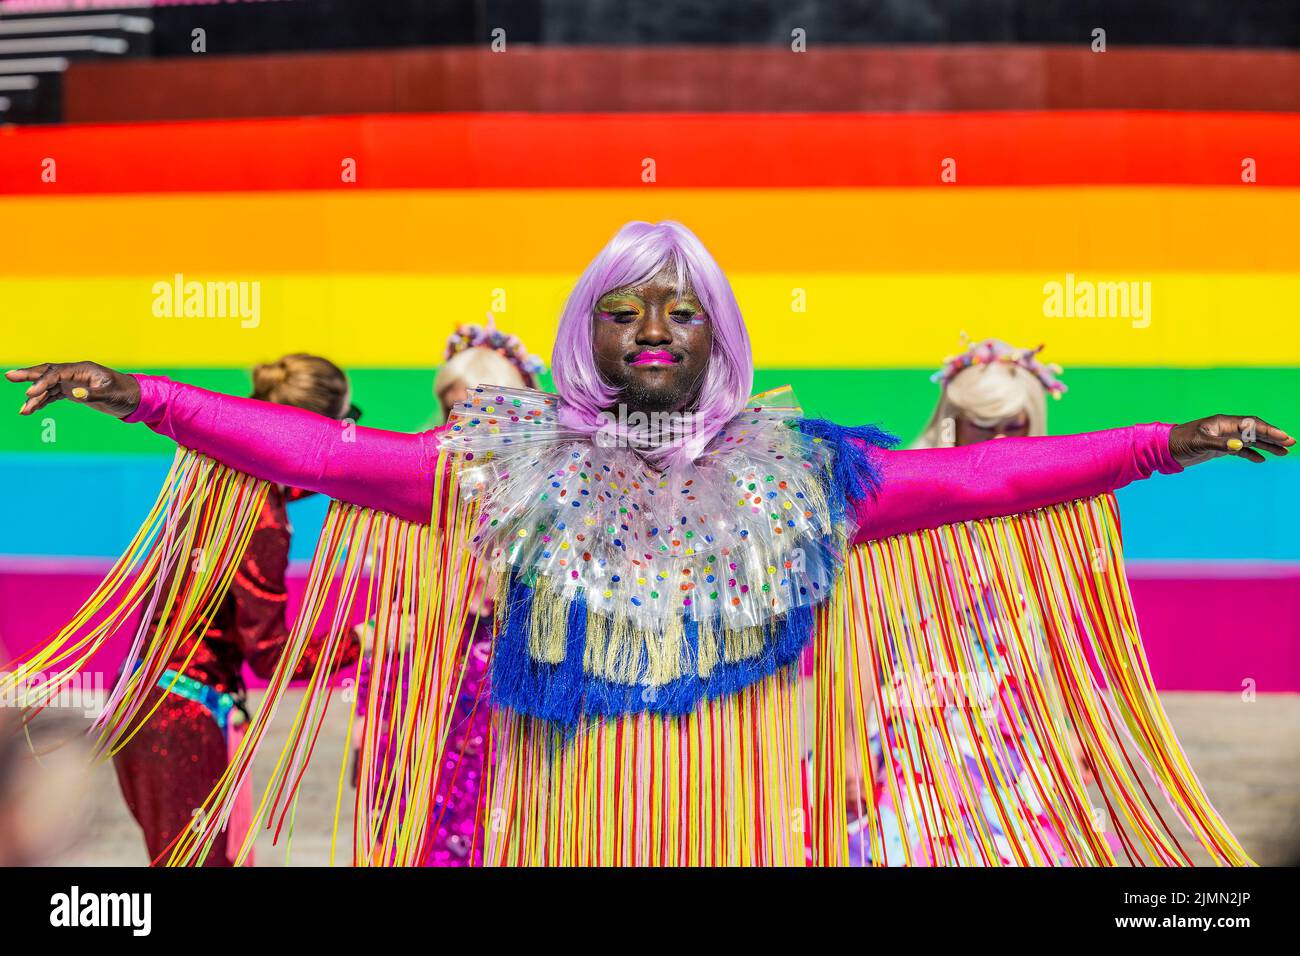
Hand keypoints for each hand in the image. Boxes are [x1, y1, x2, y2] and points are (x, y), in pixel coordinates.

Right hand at [7, 362, 140, 419]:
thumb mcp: (111, 396)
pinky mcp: (73, 392)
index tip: (31, 393)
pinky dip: (42, 402)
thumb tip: (73, 393)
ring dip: (35, 398)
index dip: (43, 382)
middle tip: (9, 376)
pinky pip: (53, 396)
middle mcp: (75, 373)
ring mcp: (73, 382)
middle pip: (48, 372)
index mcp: (84, 369)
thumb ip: (92, 394)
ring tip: (23, 411)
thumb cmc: (125, 394)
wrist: (135, 399)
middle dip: (28, 376)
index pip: (57, 373)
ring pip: (48, 387)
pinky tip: (31, 410)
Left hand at [1168, 414, 1292, 466]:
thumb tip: (1240, 446)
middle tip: (1291, 443)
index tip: (1284, 438)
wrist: (1164, 448)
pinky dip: (1250, 454)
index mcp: (1223, 422)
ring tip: (1283, 452)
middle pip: (1255, 431)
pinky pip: (1240, 450)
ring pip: (1250, 441)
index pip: (1252, 425)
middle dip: (1273, 437)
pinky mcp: (1219, 447)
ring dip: (1266, 446)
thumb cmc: (1180, 442)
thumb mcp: (1199, 442)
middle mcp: (1226, 428)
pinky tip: (1261, 460)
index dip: (1269, 431)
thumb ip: (1219, 444)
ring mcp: (1223, 437)